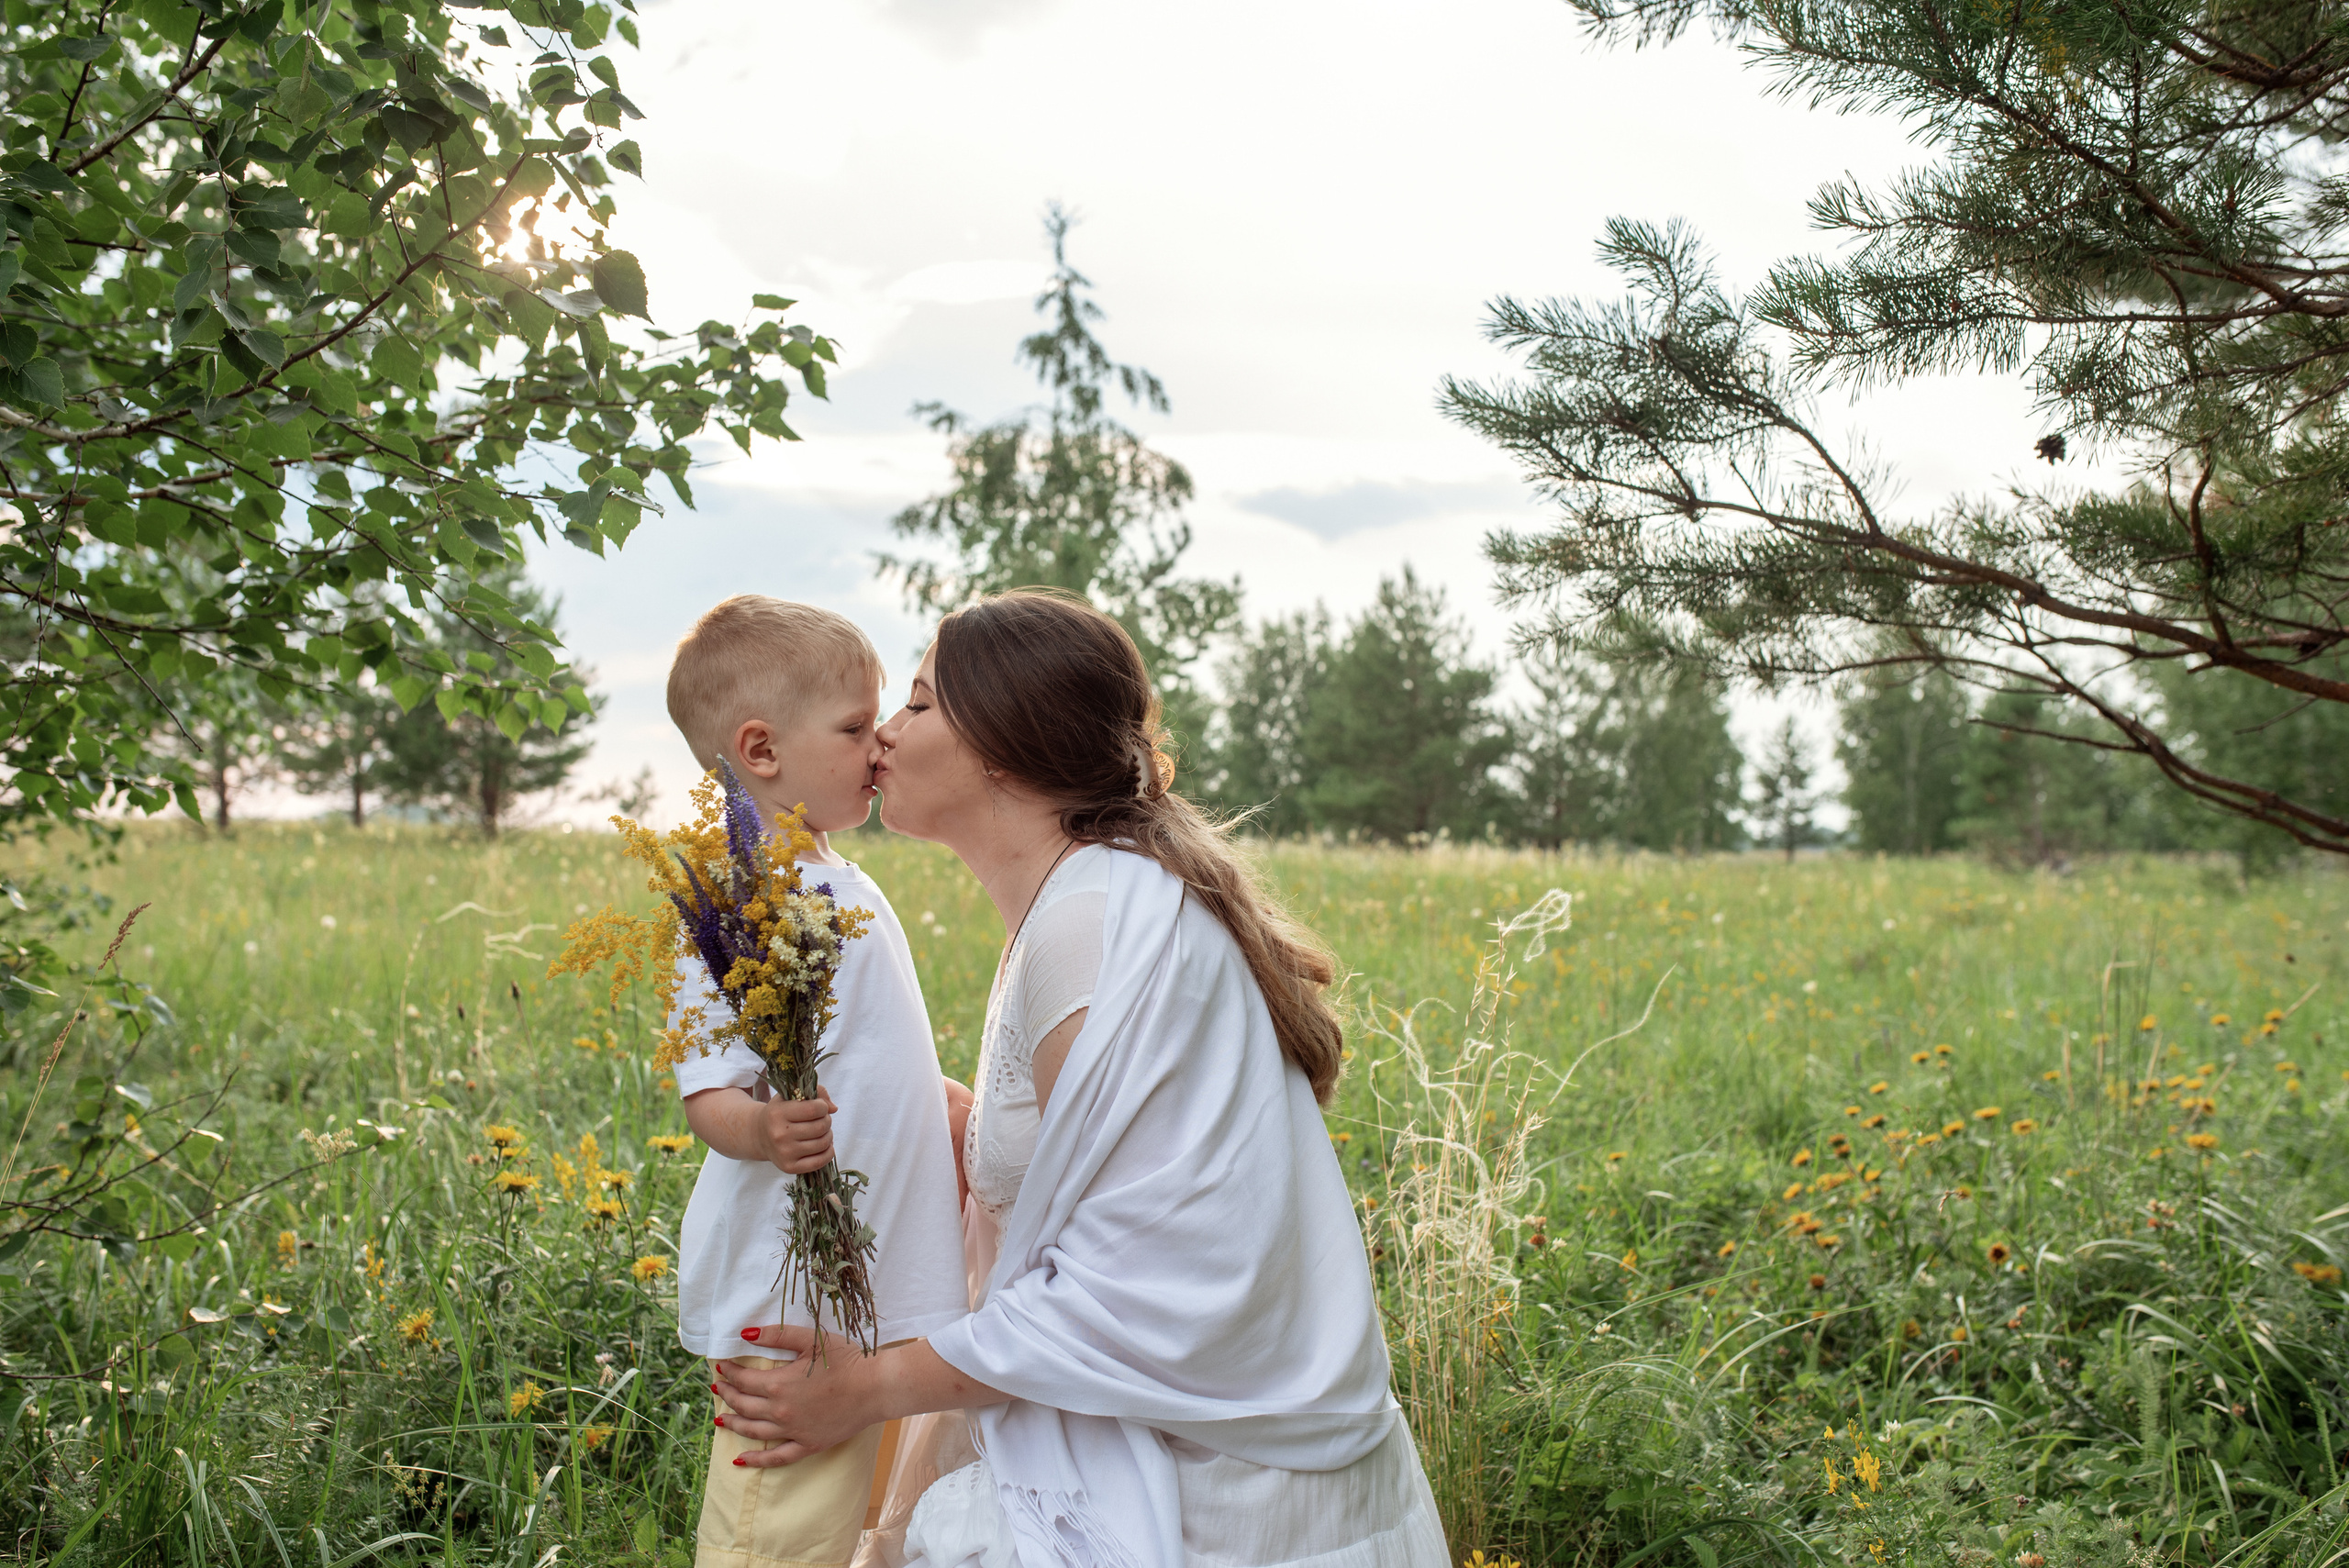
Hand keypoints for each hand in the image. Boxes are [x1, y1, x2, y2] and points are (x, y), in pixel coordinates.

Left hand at [712, 1323, 875, 1465]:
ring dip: (734, 1423)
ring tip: (721, 1418)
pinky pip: (777, 1458)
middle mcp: (781, 1412)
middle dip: (727, 1395)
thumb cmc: (846, 1360)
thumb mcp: (811, 1340)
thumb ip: (777, 1336)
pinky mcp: (808, 1445)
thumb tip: (744, 1333)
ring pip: (754, 1431)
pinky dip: (756, 1461)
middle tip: (718, 1387)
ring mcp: (794, 1431)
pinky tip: (740, 1460)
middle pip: (744, 1405)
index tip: (722, 1366)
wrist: (876, 1387)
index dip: (730, 1372)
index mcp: (779, 1385)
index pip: (744, 1380)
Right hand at [763, 1090, 834, 1175]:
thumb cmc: (780, 1113)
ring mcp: (784, 1153)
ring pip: (823, 1143)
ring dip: (828, 1135)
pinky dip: (828, 1153)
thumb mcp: (791, 1096)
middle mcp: (779, 1134)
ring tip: (821, 1132)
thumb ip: (816, 1092)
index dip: (823, 1107)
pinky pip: (819, 1162)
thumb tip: (834, 1108)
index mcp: (778, 1113)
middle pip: (821, 1126)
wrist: (759, 1135)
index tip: (819, 1107)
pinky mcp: (789, 1167)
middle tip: (820, 1120)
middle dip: (827, 1121)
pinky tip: (824, 1146)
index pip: (814, 1109)